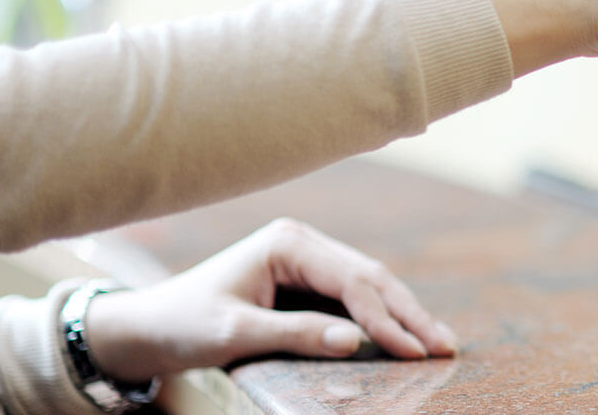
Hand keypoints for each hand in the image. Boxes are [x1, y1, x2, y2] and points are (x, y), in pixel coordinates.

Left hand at [82, 218, 455, 383]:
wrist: (150, 328)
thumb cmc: (184, 325)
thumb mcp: (235, 334)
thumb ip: (295, 335)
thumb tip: (356, 341)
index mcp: (288, 243)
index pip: (353, 281)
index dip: (387, 319)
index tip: (414, 353)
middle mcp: (304, 243)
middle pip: (372, 278)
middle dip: (410, 314)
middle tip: (446, 348)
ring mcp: (309, 260)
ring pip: (372, 286)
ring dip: (405, 316)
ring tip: (442, 345)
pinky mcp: (309, 282)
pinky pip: (357, 299)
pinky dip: (385, 319)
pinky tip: (409, 336)